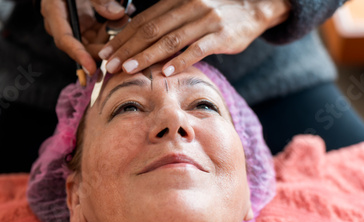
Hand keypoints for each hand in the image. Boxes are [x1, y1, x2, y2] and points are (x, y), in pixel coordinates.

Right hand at [41, 0, 127, 74]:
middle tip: (117, 58)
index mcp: (54, 11)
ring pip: (90, 41)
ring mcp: (73, 22)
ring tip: (123, 35)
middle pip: (79, 45)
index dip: (78, 55)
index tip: (92, 68)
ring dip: (108, 42)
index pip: (65, 39)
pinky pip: (97, 32)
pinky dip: (110, 31)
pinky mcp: (83, 20)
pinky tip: (124, 22)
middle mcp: (61, 21)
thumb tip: (118, 14)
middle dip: (98, 53)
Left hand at [98, 0, 290, 76]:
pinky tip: (165, 72)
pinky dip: (181, 61)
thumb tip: (140, 36)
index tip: (106, 51)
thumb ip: (167, 18)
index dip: (123, 36)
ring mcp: (206, 20)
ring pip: (170, 40)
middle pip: (151, 30)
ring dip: (146, 56)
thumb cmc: (217, 10)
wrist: (256, 5)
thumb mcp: (190, 6)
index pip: (143, 20)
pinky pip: (197, 49)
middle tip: (109, 64)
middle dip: (127, 48)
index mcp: (177, 0)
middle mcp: (189, 7)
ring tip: (128, 68)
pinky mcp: (221, 35)